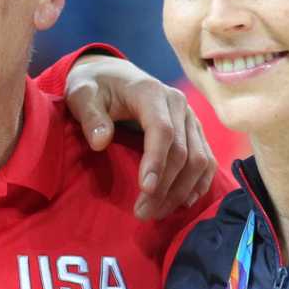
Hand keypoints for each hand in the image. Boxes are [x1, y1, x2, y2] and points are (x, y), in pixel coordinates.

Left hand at [62, 56, 216, 219]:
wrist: (112, 75)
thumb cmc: (95, 87)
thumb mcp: (82, 95)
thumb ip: (90, 117)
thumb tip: (100, 142)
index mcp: (151, 92)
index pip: (162, 130)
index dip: (157, 162)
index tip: (145, 190)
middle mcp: (179, 104)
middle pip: (183, 151)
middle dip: (165, 186)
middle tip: (143, 213)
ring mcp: (190, 118)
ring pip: (200, 159)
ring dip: (181, 191)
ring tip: (157, 212)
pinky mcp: (194, 131)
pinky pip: (207, 160)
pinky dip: (198, 183)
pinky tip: (183, 202)